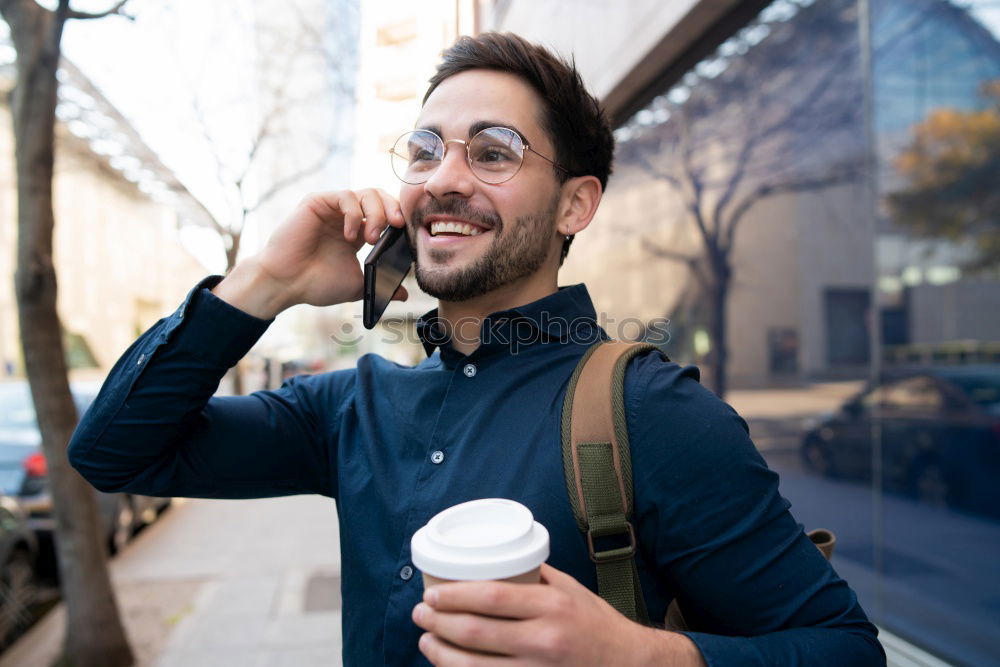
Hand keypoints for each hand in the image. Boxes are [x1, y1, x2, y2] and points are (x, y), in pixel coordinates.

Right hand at [213, 189, 408, 318]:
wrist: (286, 284)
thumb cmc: (316, 284)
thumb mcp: (356, 286)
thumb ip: (380, 286)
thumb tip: (404, 295)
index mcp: (357, 233)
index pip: (386, 214)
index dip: (398, 220)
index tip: (407, 235)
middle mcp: (346, 217)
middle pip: (379, 197)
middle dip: (393, 208)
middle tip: (397, 226)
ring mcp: (332, 209)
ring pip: (366, 193)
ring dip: (376, 212)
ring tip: (372, 237)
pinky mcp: (318, 202)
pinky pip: (345, 196)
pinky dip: (354, 213)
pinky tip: (350, 235)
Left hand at [412, 564, 704, 665]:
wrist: (631, 665)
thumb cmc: (597, 624)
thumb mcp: (570, 590)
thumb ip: (535, 575)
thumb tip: (496, 558)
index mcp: (552, 606)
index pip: (491, 598)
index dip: (454, 597)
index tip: (432, 594)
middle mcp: (545, 640)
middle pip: (476, 632)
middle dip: (439, 623)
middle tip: (420, 613)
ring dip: (442, 654)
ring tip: (426, 640)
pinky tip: (449, 666)